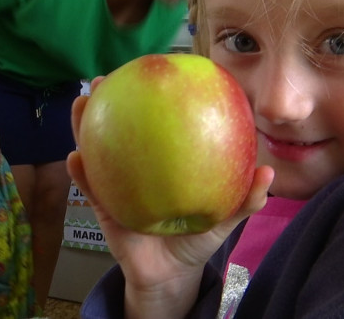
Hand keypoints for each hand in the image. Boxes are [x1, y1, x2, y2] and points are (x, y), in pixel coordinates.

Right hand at [67, 78, 273, 314]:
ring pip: (97, 147)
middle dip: (109, 99)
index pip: (158, 120)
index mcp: (165, 160)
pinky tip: (75, 159)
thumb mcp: (224, 217)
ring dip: (83, 124)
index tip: (149, 68)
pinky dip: (81, 172)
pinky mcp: (102, 207)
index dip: (152, 94)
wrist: (171, 275)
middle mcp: (138, 164)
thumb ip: (245, 198)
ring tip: (82, 103)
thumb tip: (268, 172)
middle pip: (121, 125)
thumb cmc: (197, 238)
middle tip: (105, 78)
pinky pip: (89, 187)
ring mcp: (117, 182)